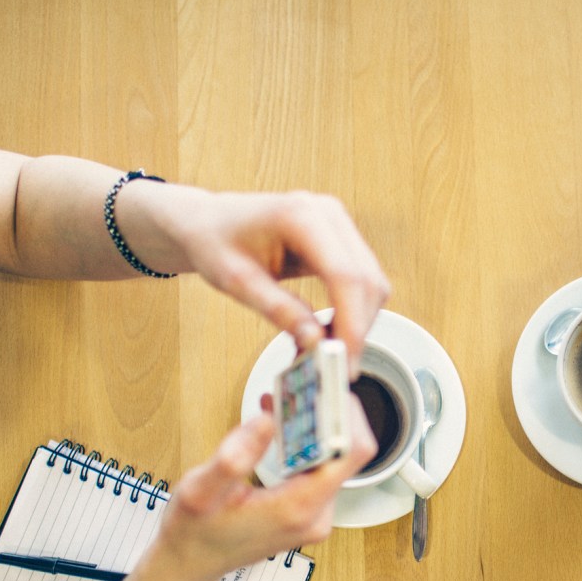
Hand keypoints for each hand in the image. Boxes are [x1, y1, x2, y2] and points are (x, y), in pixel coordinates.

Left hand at [141, 185, 390, 369]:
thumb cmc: (215, 242)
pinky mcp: (341, 239)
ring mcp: (339, 224)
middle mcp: (328, 213)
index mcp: (300, 216)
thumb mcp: (236, 282)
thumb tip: (316, 340)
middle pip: (367, 279)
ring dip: (359, 321)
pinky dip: (354, 310)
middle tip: (339, 367)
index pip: (345, 274)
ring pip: (372, 282)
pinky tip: (331, 330)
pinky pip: (362, 280)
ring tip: (329, 351)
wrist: (209, 221)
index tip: (345, 360)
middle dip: (359, 328)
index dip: (352, 321)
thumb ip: (278, 310)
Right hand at [154, 400, 375, 580]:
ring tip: (287, 402)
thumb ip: (233, 457)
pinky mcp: (308, 511)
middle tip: (302, 386)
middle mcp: (315, 515)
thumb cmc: (194, 532)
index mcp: (296, 508)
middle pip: (346, 452)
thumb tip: (267, 421)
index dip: (346, 414)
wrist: (191, 563)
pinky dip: (306, 442)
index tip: (326, 387)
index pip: (350, 452)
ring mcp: (315, 515)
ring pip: (334, 458)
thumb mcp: (200, 491)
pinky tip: (281, 425)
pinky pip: (320, 468)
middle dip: (327, 414)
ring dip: (315, 426)